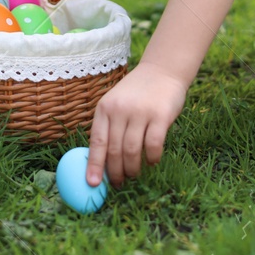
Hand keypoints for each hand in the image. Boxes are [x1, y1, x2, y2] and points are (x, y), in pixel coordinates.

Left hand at [87, 63, 187, 185]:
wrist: (162, 70)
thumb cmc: (137, 93)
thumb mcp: (116, 104)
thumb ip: (110, 127)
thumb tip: (102, 163)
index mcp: (104, 108)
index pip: (97, 142)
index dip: (94, 165)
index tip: (92, 184)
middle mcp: (120, 109)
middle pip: (114, 150)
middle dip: (115, 172)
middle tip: (118, 184)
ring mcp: (140, 112)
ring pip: (132, 150)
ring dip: (133, 168)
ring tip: (134, 175)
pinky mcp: (160, 115)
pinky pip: (153, 145)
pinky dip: (151, 158)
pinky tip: (152, 162)